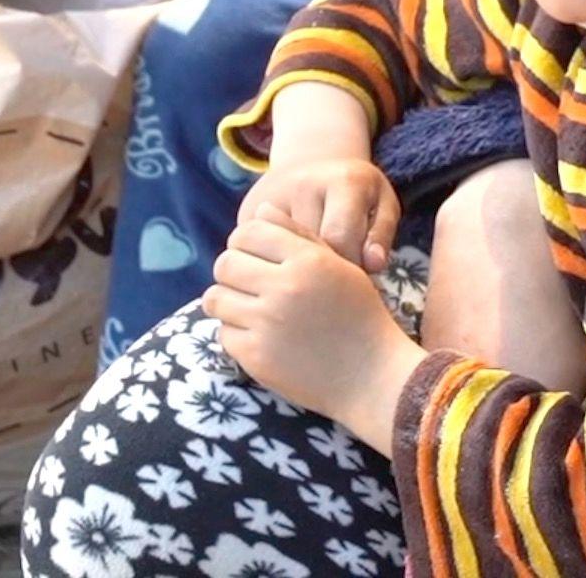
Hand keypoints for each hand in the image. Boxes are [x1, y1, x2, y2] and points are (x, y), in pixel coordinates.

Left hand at [205, 205, 425, 449]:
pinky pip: (224, 333)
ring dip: (228, 300)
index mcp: (308, 261)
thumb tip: (261, 210)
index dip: (245, 240)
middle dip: (232, 270)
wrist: (371, 375)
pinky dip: (236, 332)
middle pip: (225, 263)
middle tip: (249, 282)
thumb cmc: (360, 315)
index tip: (254, 254)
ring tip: (249, 307)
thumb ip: (299, 234)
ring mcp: (266, 324)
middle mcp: (284, 288)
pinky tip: (259, 335)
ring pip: (215, 298)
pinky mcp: (255, 356)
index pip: (249, 232)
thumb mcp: (339, 266)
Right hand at [239, 156, 400, 271]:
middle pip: (310, 250)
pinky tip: (289, 269)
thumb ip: (382, 235)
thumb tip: (373, 266)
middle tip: (333, 283)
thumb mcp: (382, 204)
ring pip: (282, 255)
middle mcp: (303, 185)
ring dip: (297, 272)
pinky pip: (260, 253)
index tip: (355, 278)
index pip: (342, 240)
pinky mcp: (246, 214)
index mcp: (344, 181)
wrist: (313, 160)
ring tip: (312, 278)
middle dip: (324, 274)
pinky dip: (275, 267)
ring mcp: (270, 198)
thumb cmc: (356, 192)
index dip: (351, 269)